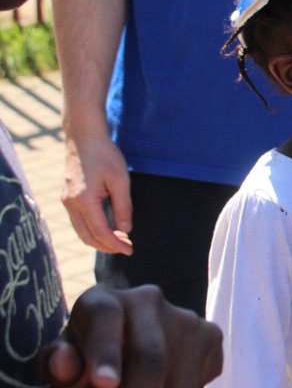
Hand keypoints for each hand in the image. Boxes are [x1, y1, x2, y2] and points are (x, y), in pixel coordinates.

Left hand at [38, 285, 222, 387]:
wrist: (128, 358)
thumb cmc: (84, 368)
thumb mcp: (63, 372)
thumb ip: (59, 368)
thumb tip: (66, 365)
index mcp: (102, 299)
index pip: (104, 320)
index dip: (105, 351)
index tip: (104, 386)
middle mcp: (148, 298)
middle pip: (149, 358)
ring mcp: (185, 316)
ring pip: (180, 378)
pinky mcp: (210, 335)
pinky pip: (203, 382)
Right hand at [61, 131, 132, 254]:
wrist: (84, 137)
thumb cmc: (105, 155)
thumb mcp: (120, 181)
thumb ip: (123, 208)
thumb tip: (125, 230)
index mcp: (84, 200)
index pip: (100, 232)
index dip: (115, 244)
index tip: (130, 250)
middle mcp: (71, 203)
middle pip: (87, 236)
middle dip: (107, 246)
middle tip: (126, 248)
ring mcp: (66, 200)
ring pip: (81, 231)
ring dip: (98, 240)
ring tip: (119, 241)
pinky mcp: (67, 197)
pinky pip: (78, 221)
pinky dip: (92, 230)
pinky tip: (106, 229)